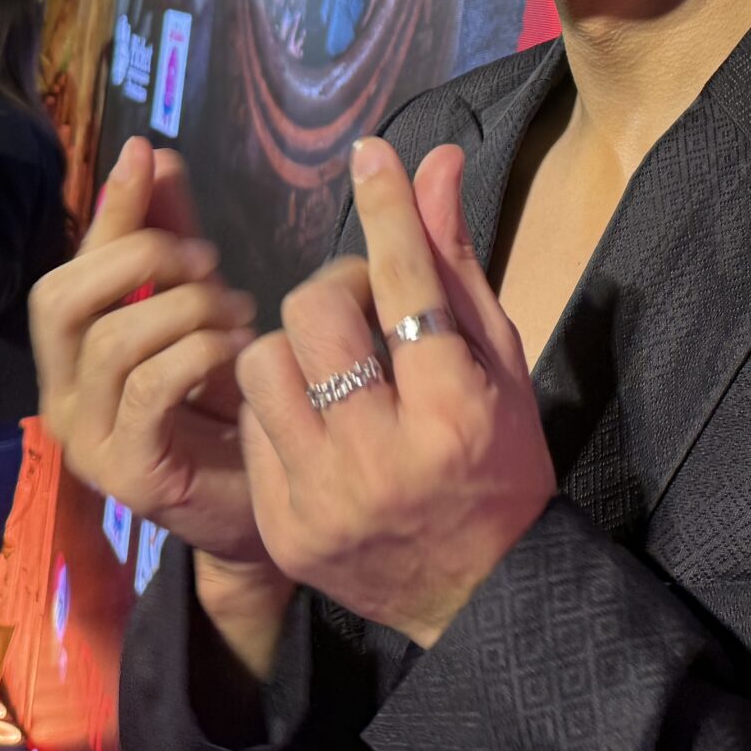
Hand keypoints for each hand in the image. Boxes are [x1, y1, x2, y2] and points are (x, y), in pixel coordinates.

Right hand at [27, 139, 268, 574]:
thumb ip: (173, 239)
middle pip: (63, 298)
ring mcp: (87, 439)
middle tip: (213, 262)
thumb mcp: (200, 309)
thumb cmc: (228, 407)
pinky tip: (241, 349)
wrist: (262, 504)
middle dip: (142, 259)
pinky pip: (149, 390)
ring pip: (113, 341)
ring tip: (241, 313)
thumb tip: (152, 156)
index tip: (147, 154)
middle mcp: (63, 395)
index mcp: (73, 354)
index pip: (70, 267)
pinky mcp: (126, 473)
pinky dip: (199, 353)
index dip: (109, 210)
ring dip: (186, 309)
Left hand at [233, 137, 553, 647]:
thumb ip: (455, 263)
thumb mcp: (498, 363)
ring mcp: (323, 498)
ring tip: (331, 362)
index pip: (406, 283)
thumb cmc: (500, 462)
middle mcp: (382, 456)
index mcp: (453, 411)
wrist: (477, 594)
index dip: (386, 209)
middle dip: (338, 288)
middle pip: (315, 313)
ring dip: (294, 346)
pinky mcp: (282, 527)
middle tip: (365, 304)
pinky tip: (317, 417)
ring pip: (262, 363)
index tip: (371, 156)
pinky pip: (250, 424)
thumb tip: (431, 163)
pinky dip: (279, 405)